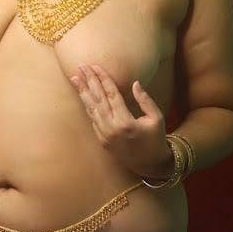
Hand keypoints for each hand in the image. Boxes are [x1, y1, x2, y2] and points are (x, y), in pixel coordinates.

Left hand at [70, 63, 173, 178]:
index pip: (112, 95)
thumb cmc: (156, 139)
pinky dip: (88, 106)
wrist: (149, 165)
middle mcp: (112, 129)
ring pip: (92, 110)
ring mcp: (105, 136)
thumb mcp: (157, 118)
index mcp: (126, 122)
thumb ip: (145, 101)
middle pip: (98, 100)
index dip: (103, 79)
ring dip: (83, 93)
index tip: (96, 66)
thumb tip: (135, 84)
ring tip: (75, 78)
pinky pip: (93, 120)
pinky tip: (83, 95)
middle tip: (81, 66)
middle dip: (89, 81)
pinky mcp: (102, 141)